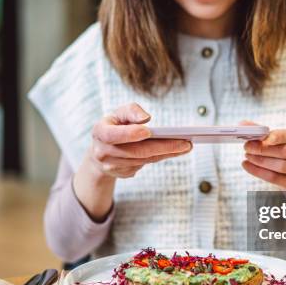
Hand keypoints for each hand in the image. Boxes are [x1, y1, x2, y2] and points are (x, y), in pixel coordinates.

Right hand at [73, 103, 191, 219]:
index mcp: (99, 132)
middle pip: (135, 151)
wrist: (101, 150)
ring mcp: (112, 166)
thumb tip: (146, 118)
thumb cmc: (114, 126)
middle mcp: (103, 152)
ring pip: (143, 160)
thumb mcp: (118, 113)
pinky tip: (175, 151)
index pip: (114, 135)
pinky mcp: (122, 173)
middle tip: (185, 143)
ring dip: (166, 153)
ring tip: (186, 146)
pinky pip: (144, 165)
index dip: (130, 134)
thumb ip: (131, 110)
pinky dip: (160, 157)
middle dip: (162, 147)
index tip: (148, 131)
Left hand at [241, 122, 285, 190]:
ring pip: (283, 166)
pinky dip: (260, 172)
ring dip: (261, 161)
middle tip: (247, 147)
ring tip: (247, 156)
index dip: (275, 136)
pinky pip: (277, 179)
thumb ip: (264, 132)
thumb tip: (244, 124)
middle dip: (264, 149)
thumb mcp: (283, 141)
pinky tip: (248, 166)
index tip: (260, 137)